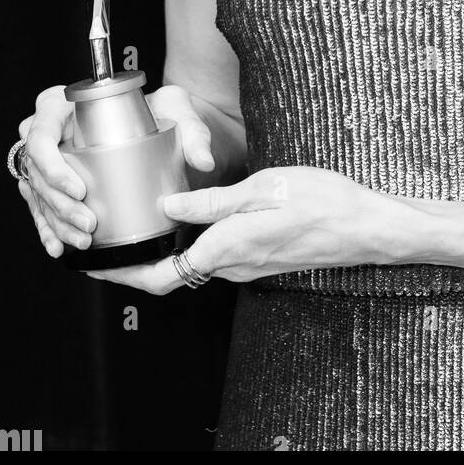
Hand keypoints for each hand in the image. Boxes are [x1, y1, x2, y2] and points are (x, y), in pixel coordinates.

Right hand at [17, 83, 215, 257]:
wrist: (162, 122)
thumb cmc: (161, 108)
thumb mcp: (177, 107)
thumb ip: (193, 128)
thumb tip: (203, 162)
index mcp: (64, 104)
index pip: (40, 132)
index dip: (51, 165)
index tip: (80, 189)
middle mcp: (50, 131)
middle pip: (36, 170)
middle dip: (58, 203)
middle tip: (89, 224)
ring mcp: (48, 158)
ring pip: (37, 193)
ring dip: (56, 222)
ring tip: (83, 240)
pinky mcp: (54, 181)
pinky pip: (41, 206)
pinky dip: (48, 229)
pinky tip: (59, 248)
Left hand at [82, 166, 398, 294]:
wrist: (367, 227)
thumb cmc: (323, 203)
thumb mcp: (263, 188)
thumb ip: (213, 200)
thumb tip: (169, 204)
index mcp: (227, 249)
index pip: (161, 276)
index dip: (123, 274)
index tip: (96, 263)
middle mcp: (233, 266)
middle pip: (172, 273)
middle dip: (138, 261)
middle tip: (112, 238)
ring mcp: (248, 266)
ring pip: (194, 263)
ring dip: (166, 250)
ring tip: (146, 222)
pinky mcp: (261, 259)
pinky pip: (216, 256)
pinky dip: (193, 242)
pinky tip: (192, 217)